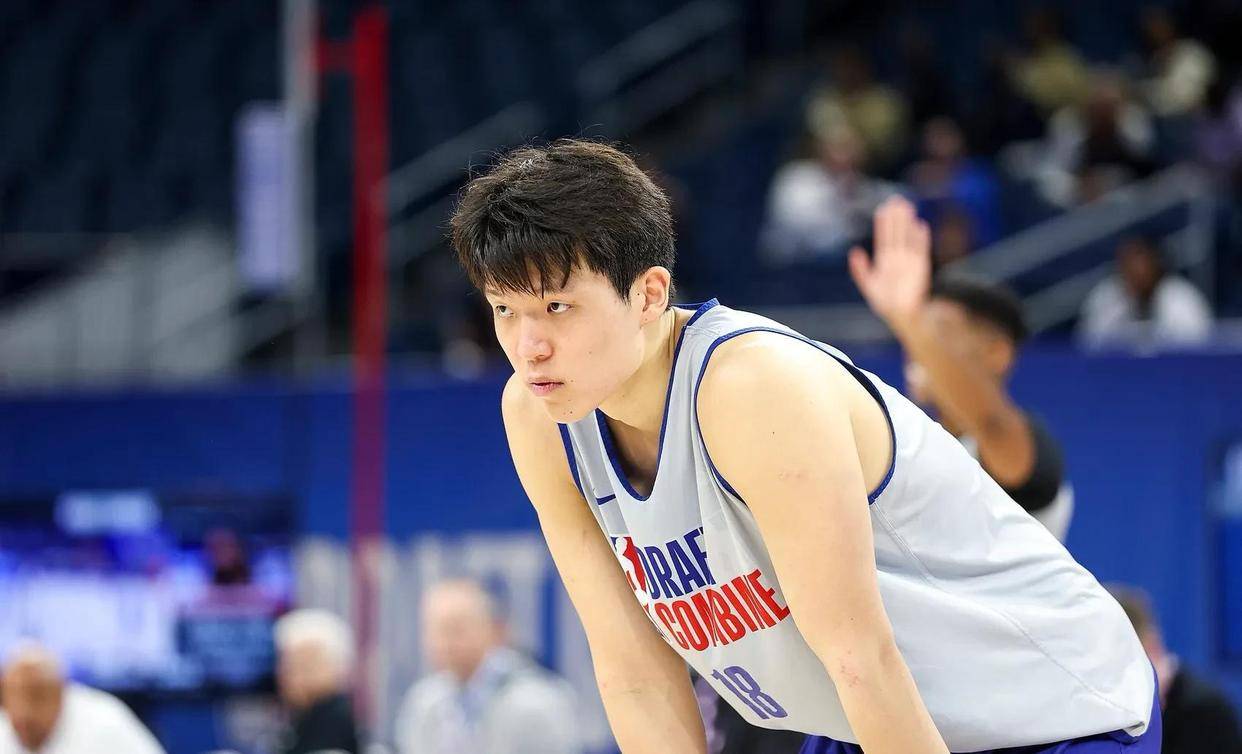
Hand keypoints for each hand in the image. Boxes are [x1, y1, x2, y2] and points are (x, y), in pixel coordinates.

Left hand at [848, 196, 931, 331]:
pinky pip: (921, 250)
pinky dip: (921, 239)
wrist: (902, 315)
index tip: (883, 208)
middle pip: (897, 234)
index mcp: (885, 260)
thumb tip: (855, 251)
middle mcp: (898, 258)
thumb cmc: (886, 302)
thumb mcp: (869, 285)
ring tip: (908, 207)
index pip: (884, 237)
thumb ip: (860, 270)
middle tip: (897, 199)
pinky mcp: (921, 268)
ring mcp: (910, 261)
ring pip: (908, 238)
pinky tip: (920, 226)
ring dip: (908, 223)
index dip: (884, 223)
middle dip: (897, 218)